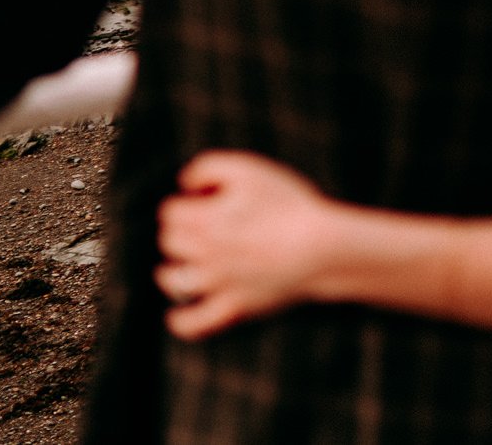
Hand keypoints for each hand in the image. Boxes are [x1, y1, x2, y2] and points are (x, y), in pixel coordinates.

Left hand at [155, 151, 341, 339]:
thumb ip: (208, 167)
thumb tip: (185, 184)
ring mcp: (217, 284)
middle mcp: (202, 254)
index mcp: (202, 220)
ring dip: (170, 272)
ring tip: (177, 267)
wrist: (321, 247)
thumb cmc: (288, 204)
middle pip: (170, 242)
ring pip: (174, 281)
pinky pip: (195, 324)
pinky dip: (180, 322)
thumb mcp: (248, 169)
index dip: (189, 201)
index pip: (171, 211)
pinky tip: (175, 315)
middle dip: (181, 231)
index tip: (209, 198)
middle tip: (204, 226)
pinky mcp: (235, 307)